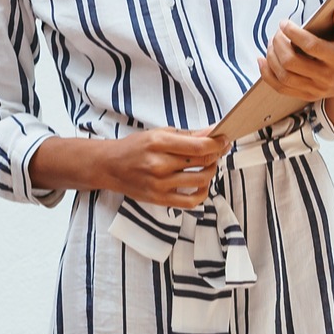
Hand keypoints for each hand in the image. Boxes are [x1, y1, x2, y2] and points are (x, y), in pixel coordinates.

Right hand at [94, 126, 232, 207]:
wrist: (110, 166)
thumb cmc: (135, 148)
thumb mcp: (158, 134)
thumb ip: (186, 135)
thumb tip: (212, 132)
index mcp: (159, 143)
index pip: (199, 146)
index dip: (217, 143)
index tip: (224, 139)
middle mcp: (159, 165)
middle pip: (202, 162)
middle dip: (217, 154)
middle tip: (219, 150)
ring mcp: (160, 184)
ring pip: (201, 180)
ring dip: (211, 171)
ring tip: (209, 165)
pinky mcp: (160, 199)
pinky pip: (191, 201)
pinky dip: (202, 193)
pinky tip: (202, 184)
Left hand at [260, 9, 333, 102]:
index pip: (312, 46)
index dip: (294, 33)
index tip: (284, 23)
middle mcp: (328, 77)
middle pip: (292, 62)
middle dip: (278, 44)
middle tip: (277, 33)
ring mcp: (317, 89)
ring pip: (284, 76)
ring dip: (272, 57)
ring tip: (272, 43)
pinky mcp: (308, 96)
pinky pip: (281, 88)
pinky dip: (267, 75)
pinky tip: (262, 60)